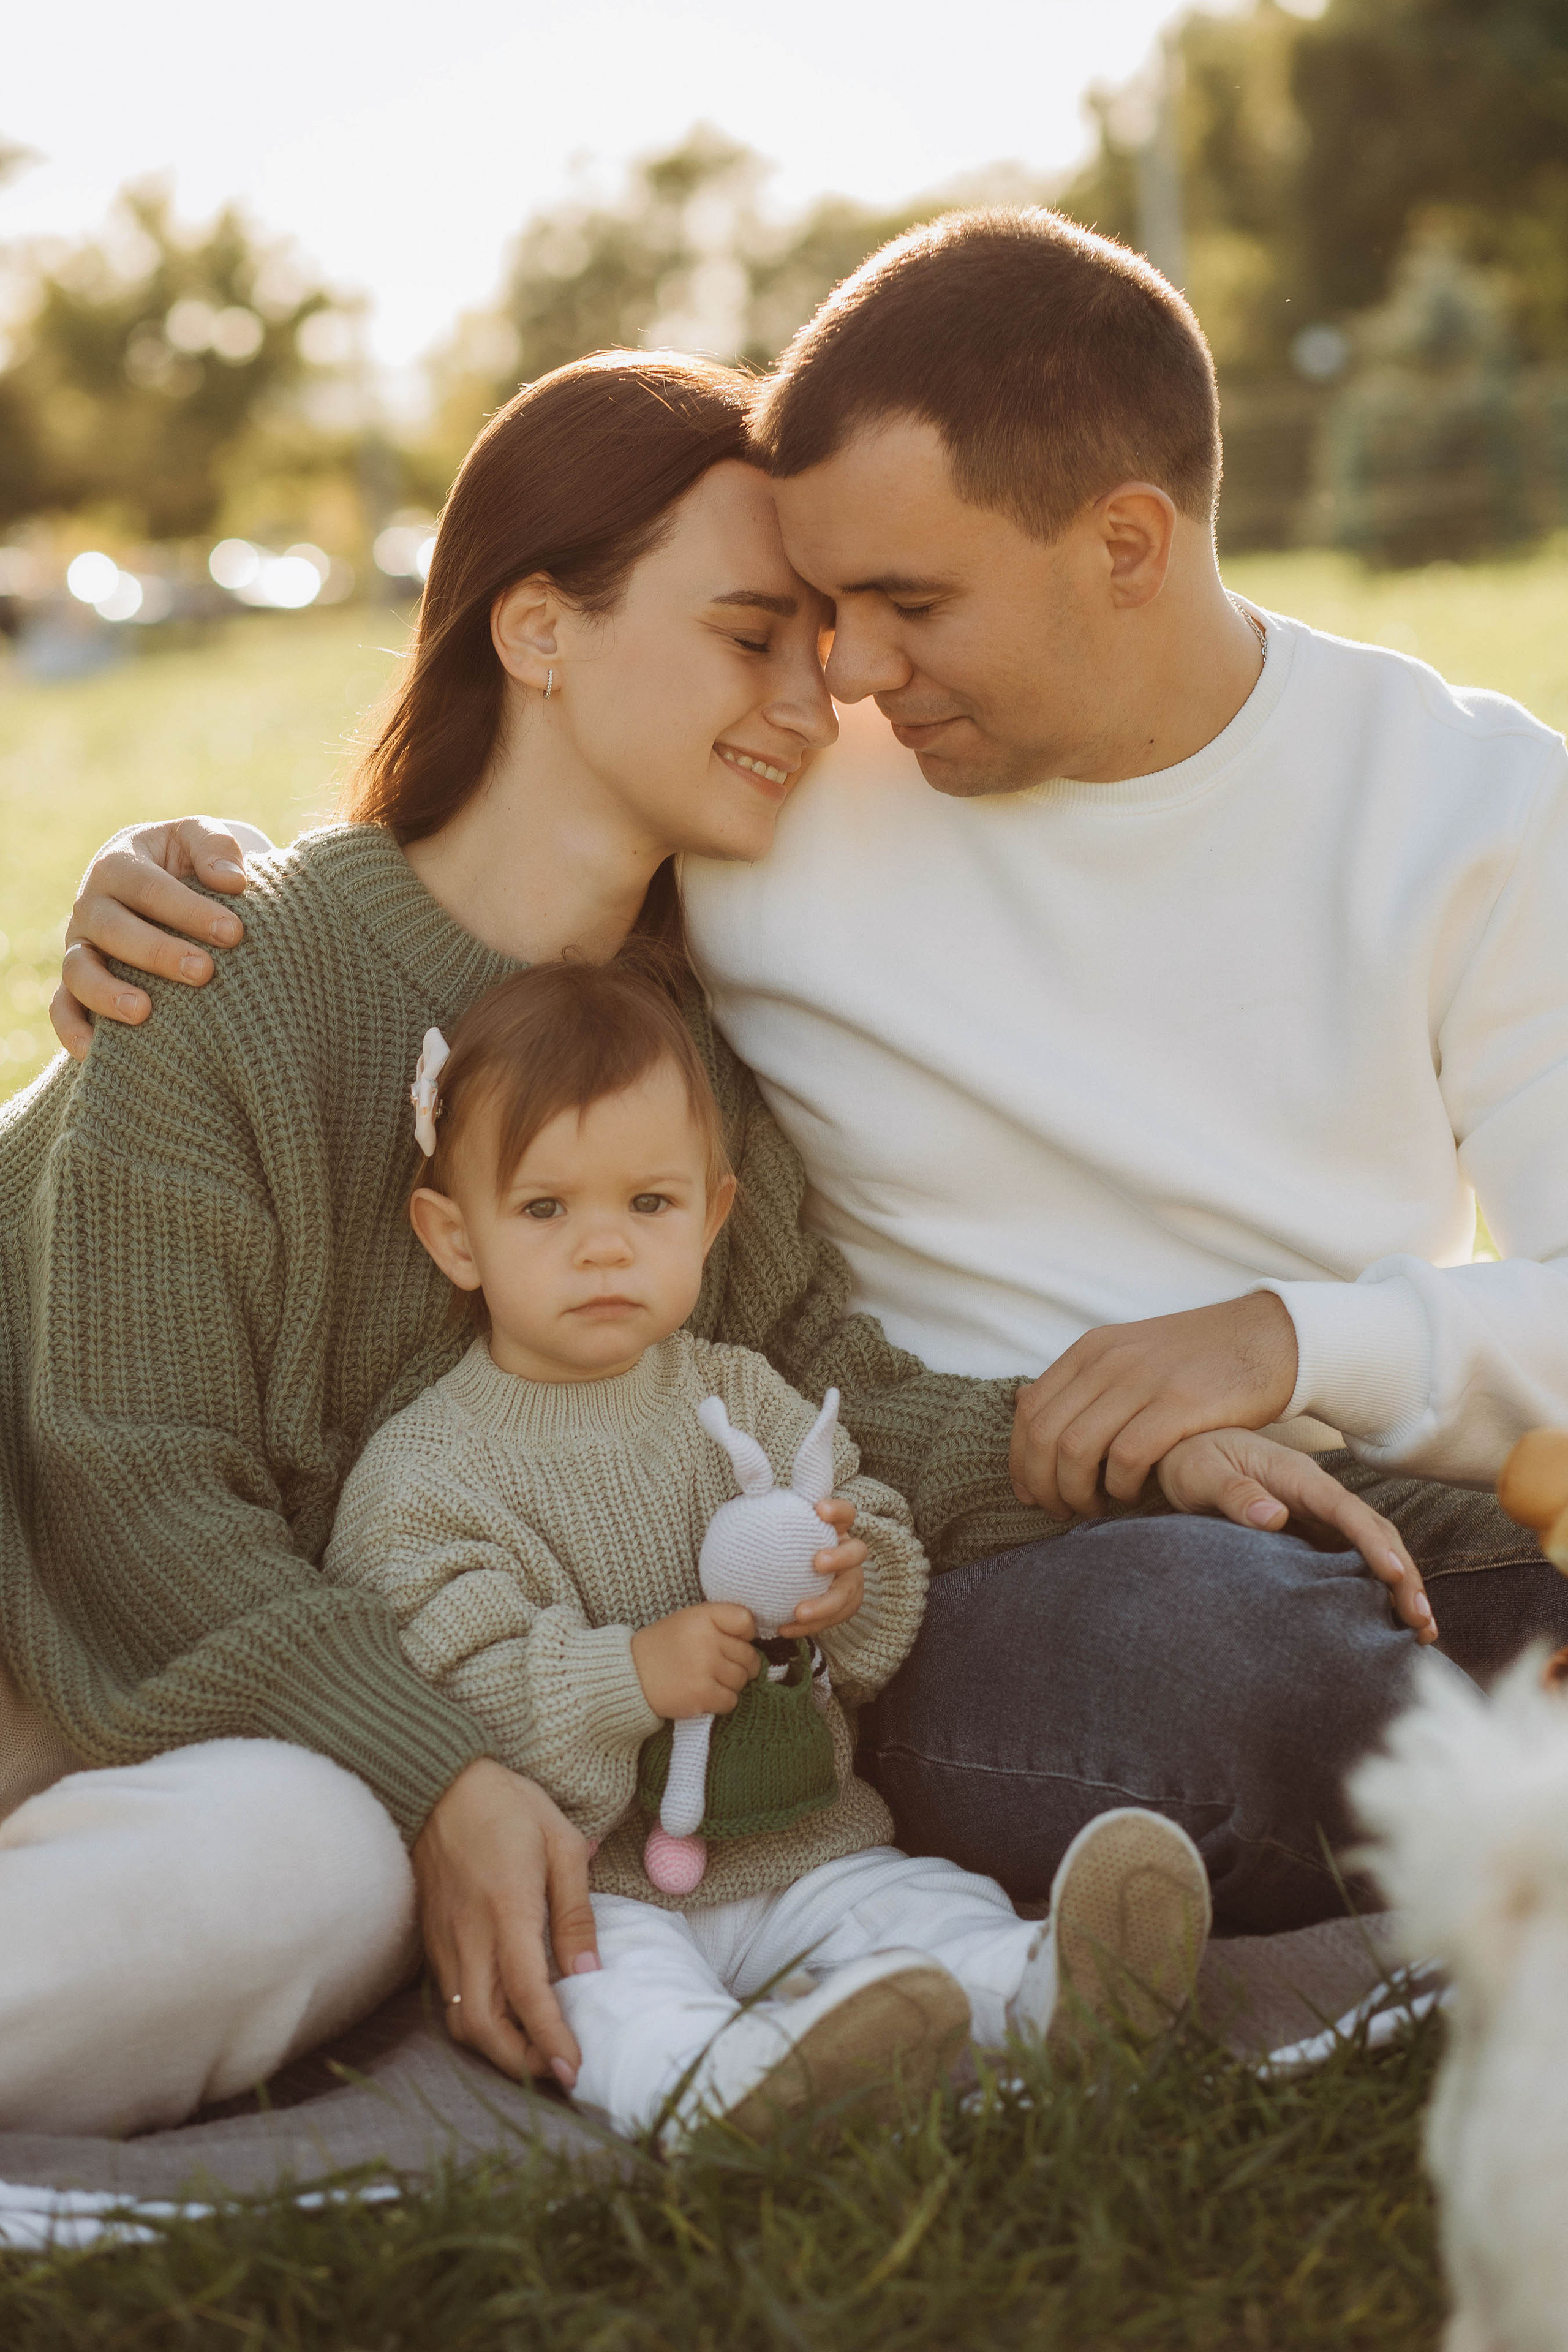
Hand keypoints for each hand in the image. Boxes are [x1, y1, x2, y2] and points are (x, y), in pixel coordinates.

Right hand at [49, 816, 262, 1059]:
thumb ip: (216, 848)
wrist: (165, 884)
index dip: (189, 909)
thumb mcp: (198, 840)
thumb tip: (232, 882)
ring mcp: (81, 946)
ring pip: (78, 970)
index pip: (149, 887)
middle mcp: (92, 906)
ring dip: (107, 993)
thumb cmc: (188, 863)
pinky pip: (63, 1008)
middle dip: (158, 952)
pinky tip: (96, 1052)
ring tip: (143, 1013)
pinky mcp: (76, 984)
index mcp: (120, 865)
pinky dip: (73, 1030)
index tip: (234, 932)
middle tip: (204, 971)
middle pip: (113, 929)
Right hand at [412, 1757, 598, 2089]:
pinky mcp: (431, 1937)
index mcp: (507, 1909)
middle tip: (557, 2069)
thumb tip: (587, 1975)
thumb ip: (575, 1913)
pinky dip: (476, 2021)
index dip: (550, 2040)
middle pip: (480, 2026)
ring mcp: (443, 1939)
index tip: (574, 2069)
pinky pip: (448, 1997)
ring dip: (495, 2047)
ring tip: (535, 2050)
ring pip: (458, 2018)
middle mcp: (468, 1934)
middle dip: (518, 2062)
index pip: (527, 1995)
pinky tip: (506, 2016)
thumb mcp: (561, 1844)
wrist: (440, 1781)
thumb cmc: (508, 1806)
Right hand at [631, 1602, 761, 1718]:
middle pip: (749, 1656)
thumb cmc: (663, 1647)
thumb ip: (720, 1623)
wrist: (629, 1676)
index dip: (744, 1635)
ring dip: (729, 1685)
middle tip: (715, 1667)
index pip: (746, 1621)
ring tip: (705, 1680)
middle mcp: (707, 1639)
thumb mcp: (688, 1621)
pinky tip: (702, 1694)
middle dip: (738, 1665)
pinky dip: (720, 1702)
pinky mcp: (702, 1694)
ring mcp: (705, 1667)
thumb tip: (756, 1641)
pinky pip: (731, 1701)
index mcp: (703, 1616)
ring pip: (742, 1680)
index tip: (730, 1642)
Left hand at [777, 1498, 866, 1635]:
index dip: (838, 1510)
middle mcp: (848, 1553)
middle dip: (840, 1557)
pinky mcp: (845, 1606)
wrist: (792, 1580)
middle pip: (857, 1551)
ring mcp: (850, 1581)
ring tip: (799, 1613)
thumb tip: (746, 1489)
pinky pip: (833, 1619)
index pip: (846, 1512)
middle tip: (817, 1563)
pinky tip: (785, 1628)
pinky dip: (810, 1627)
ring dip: (824, 1604)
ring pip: (848, 1594)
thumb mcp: (780, 1529)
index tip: (819, 1509)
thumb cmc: (784, 1548)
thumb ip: (769, 1514)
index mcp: (835, 1529)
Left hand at [1011, 1293, 1299, 1520]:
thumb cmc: (1197, 1359)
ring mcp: (1143, 1380)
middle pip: (1045, 1435)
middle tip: (1060, 1511)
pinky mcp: (1180, 1404)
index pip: (1030, 1410)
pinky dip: (1121, 1485)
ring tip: (1094, 1508)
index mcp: (1092, 1350)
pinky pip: (1128, 1456)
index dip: (1021, 1460)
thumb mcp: (1129, 1353)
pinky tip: (1133, 1494)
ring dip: (1078, 1491)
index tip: (1030, 1493)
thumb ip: (1081, 1381)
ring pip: (1077, 1449)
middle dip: (1043, 1484)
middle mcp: (1109, 1361)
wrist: (1268, 1337)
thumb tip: (1022, 1404)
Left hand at [1156, 1427, 1436, 1643]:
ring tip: (1422, 1630)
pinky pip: (1351, 1560)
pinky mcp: (1311, 1535)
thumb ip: (1236, 1494)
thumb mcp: (1203, 1473)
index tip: (1394, 1574)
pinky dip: (1375, 1588)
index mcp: (1297, 1476)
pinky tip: (1388, 1620)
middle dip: (1403, 1573)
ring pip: (1372, 1548)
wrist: (1185, 1450)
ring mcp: (1319, 1515)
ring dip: (1400, 1584)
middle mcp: (1318, 1495)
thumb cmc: (1193, 1459)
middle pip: (1373, 1532)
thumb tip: (1275, 1517)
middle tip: (1422, 1620)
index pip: (1345, 1509)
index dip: (1372, 1541)